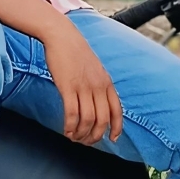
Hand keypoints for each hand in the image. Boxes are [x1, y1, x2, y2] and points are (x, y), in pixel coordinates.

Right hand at [44, 20, 123, 145]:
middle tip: (87, 142)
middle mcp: (98, 86)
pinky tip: (66, 130)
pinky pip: (72, 113)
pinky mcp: (68, 87)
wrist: (62, 36)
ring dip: (81, 134)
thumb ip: (99, 85)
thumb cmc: (75, 52)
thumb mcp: (95, 69)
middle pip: (103, 120)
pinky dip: (70, 126)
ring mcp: (84, 87)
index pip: (117, 111)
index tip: (112, 139)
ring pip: (87, 120)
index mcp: (107, 83)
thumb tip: (98, 102)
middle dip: (95, 136)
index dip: (116, 128)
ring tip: (74, 137)